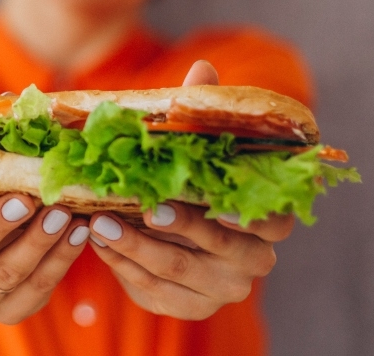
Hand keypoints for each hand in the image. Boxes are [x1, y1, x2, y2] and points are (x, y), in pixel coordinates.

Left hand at [85, 59, 295, 319]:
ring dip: (135, 244)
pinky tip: (97, 239)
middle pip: (221, 246)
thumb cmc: (185, 182)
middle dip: (181, 225)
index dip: (255, 218)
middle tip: (145, 207)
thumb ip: (201, 114)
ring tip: (99, 220)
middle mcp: (253, 259)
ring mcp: (220, 287)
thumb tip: (202, 68)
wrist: (161, 233)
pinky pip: (150, 286)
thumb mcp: (193, 150)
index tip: (225, 208)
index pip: (276, 222)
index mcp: (267, 221)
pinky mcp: (186, 304)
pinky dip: (121, 262)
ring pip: (176, 267)